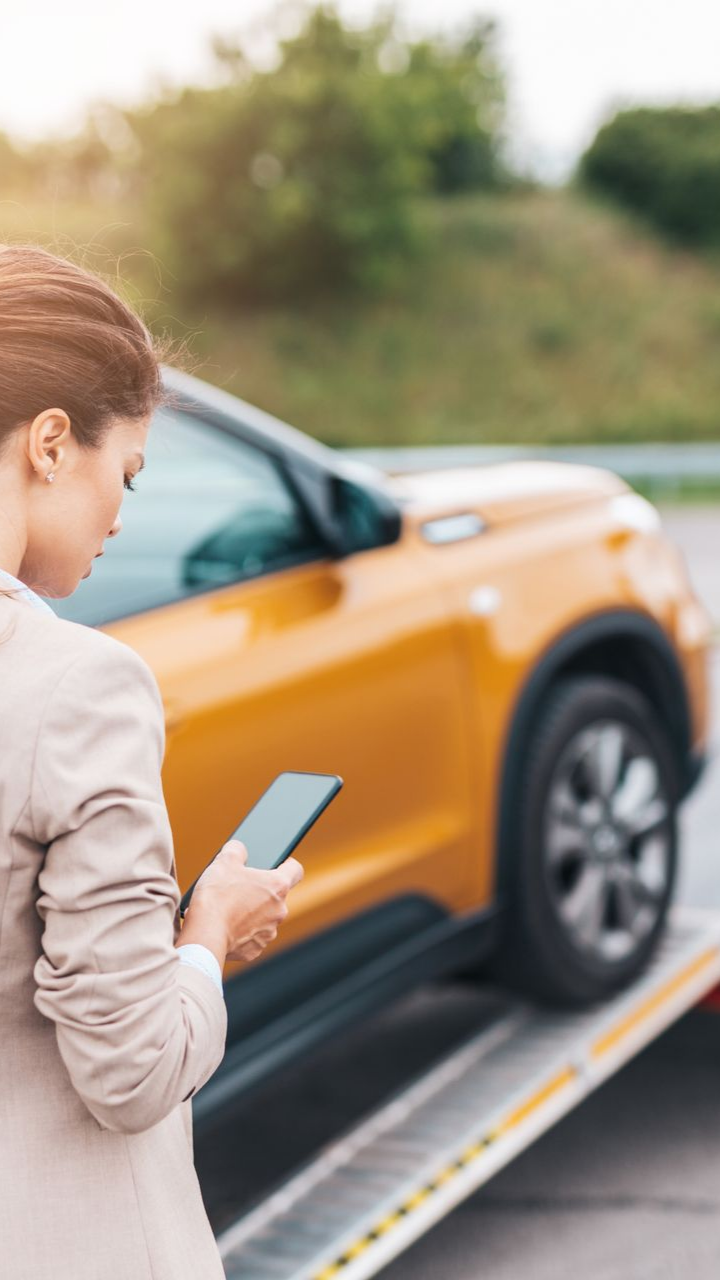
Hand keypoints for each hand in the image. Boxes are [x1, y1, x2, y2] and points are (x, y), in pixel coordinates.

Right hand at [181, 839, 303, 964]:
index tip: (279, 864)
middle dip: (261, 891)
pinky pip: (252, 936)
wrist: (205, 935)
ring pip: (264, 917)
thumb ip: (237, 849)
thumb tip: (239, 849)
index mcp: (277, 886)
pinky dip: (242, 932)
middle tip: (239, 888)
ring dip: (252, 913)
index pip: (296, 870)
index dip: (287, 864)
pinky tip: (226, 926)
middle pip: (276, 896)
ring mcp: (269, 932)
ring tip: (229, 909)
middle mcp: (279, 910)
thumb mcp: (224, 861)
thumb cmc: (217, 897)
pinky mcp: (255, 949)